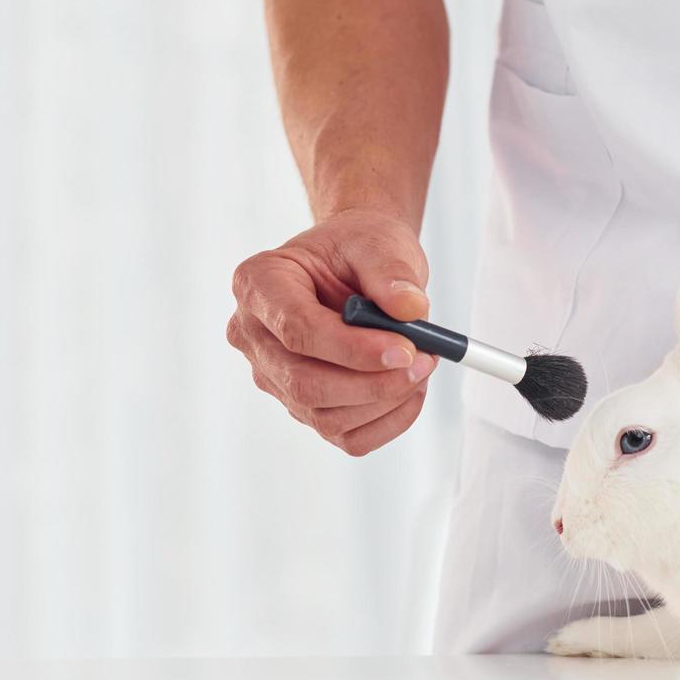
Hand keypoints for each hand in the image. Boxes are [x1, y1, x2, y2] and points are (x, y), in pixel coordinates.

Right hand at [227, 208, 438, 455]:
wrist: (357, 266)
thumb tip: (411, 308)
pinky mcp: (302, 405)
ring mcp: (274, 376)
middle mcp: (254, 336)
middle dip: (373, 382)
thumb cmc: (359, 250)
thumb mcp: (378, 242)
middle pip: (305, 383)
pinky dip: (388, 422)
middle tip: (424, 361)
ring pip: (325, 416)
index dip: (353, 348)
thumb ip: (392, 271)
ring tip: (423, 366)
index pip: (296, 330)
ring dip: (386, 401)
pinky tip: (411, 392)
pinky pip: (346, 436)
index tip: (406, 348)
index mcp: (259, 285)